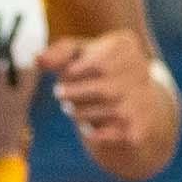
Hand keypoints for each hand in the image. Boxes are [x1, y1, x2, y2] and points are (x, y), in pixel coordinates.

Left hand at [41, 29, 179, 175]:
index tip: (67, 74)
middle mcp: (141, 72)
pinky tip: (91, 128)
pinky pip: (106, 134)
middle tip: (61, 94)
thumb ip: (61, 52)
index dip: (73, 72)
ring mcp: (141, 102)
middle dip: (73, 94)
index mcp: (125, 46)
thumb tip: (39, 60)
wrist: (140, 106)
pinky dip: (92, 133)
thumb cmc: (101, 72)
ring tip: (74, 110)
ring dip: (80, 113)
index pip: (96, 63)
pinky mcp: (138, 129)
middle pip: (100, 89)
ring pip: (102, 113)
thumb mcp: (82, 54)